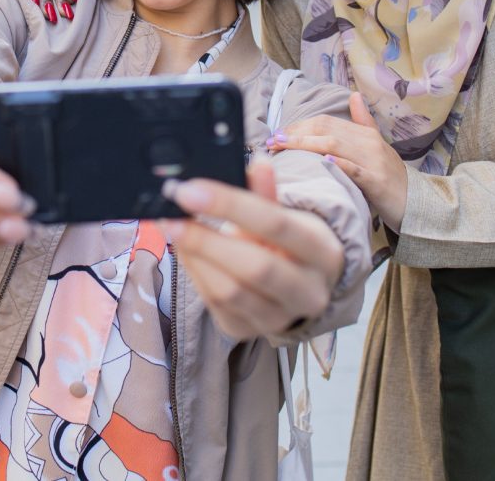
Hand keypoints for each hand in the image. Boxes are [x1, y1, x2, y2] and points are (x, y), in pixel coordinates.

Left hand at [156, 154, 344, 340]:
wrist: (301, 286)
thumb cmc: (289, 241)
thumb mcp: (285, 213)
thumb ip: (266, 191)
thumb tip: (256, 162)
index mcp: (323, 252)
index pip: (276, 224)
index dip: (230, 205)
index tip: (190, 190)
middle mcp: (309, 292)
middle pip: (255, 266)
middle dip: (206, 239)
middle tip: (171, 215)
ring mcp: (280, 318)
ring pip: (230, 291)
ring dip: (194, 257)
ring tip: (173, 228)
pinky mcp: (249, 331)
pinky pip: (214, 304)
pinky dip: (194, 274)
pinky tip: (185, 251)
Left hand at [273, 92, 407, 229]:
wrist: (415, 203)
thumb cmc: (389, 177)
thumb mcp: (376, 147)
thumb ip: (363, 122)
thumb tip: (354, 96)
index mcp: (365, 134)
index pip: (325, 122)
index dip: (299, 126)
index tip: (278, 134)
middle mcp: (369, 144)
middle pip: (326, 130)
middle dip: (296, 134)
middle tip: (272, 142)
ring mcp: (374, 162)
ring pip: (335, 146)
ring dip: (305, 145)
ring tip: (284, 147)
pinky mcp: (377, 182)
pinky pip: (356, 170)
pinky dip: (339, 164)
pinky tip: (323, 161)